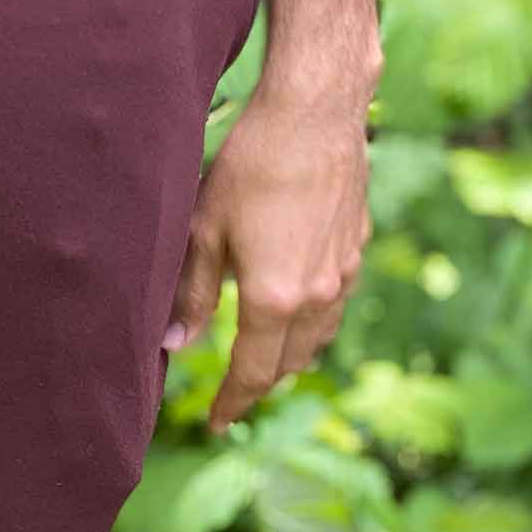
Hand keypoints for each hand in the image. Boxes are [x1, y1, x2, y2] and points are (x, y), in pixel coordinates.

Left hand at [161, 86, 370, 433]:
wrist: (316, 109)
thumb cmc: (250, 165)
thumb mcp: (203, 231)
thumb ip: (190, 295)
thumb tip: (174, 347)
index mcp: (276, 299)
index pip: (252, 373)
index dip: (232, 402)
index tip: (216, 422)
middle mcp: (318, 294)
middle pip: (289, 363)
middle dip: (259, 385)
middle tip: (233, 397)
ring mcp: (345, 270)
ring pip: (319, 337)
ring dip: (290, 358)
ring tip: (264, 365)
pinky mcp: (357, 245)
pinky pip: (336, 303)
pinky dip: (313, 323)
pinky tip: (297, 314)